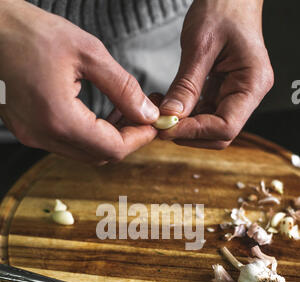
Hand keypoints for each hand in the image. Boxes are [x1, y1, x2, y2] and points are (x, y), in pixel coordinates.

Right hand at [0, 0, 158, 164]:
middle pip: (99, 156)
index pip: (112, 149)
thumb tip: (147, 112)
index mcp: (59, 119)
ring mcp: (33, 136)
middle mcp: (43, 136)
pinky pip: (67, 144)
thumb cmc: (29, 32)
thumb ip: (122, 87)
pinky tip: (99, 115)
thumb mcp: (87, 52)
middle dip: (127, 140)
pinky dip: (88, 135)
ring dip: (108, 139)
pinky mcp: (27, 130)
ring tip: (124, 113)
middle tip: (143, 117)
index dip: (139, 138)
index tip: (154, 122)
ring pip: (83, 153)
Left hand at [158, 0, 273, 148]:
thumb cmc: (222, 7)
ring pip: (210, 128)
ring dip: (184, 126)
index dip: (195, 131)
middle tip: (160, 125)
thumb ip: (187, 84)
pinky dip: (185, 115)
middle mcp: (249, 94)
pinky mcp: (223, 92)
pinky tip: (167, 105)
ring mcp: (236, 94)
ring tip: (160, 112)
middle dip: (189, 133)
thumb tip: (170, 116)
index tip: (166, 127)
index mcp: (253, 83)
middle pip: (220, 134)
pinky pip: (204, 114)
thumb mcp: (200, 45)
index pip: (226, 126)